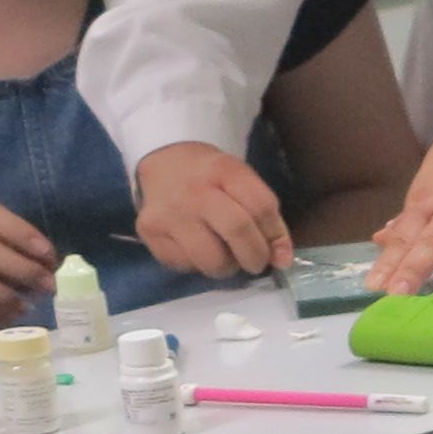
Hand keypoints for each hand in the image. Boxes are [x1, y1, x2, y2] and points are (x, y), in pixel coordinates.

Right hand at [133, 142, 291, 280]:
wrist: (164, 166)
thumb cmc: (211, 179)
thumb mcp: (242, 182)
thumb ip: (266, 216)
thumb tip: (283, 261)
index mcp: (223, 170)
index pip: (261, 206)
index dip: (276, 234)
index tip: (278, 251)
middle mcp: (194, 191)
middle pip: (237, 230)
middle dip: (255, 256)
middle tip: (256, 262)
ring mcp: (168, 213)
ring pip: (210, 259)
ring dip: (227, 267)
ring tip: (226, 257)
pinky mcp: (149, 232)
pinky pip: (185, 265)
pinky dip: (199, 266)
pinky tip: (199, 251)